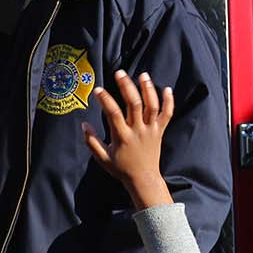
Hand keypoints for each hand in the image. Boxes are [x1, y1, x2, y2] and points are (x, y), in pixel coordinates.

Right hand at [82, 70, 174, 209]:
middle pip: (134, 104)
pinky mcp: (159, 131)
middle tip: (120, 73)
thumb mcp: (102, 158)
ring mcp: (151, 130)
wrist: (143, 179)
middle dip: (127, 87)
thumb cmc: (121, 169)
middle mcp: (138, 131)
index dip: (105, 100)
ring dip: (148, 89)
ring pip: (152, 106)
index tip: (98, 90)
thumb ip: (92, 142)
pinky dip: (169, 102)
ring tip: (143, 75)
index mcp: (122, 137)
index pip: (113, 114)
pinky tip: (167, 89)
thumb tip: (84, 125)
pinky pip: (167, 115)